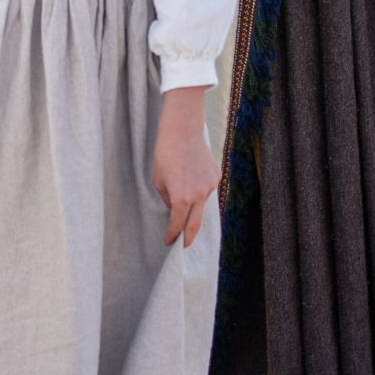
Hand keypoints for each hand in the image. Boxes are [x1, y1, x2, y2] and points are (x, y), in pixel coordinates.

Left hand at [151, 87, 217, 247]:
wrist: (183, 129)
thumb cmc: (165, 153)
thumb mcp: (158, 180)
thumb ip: (167, 198)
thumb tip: (175, 208)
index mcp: (182, 198)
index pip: (178, 225)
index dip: (172, 235)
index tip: (169, 242)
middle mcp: (199, 195)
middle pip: (195, 224)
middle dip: (188, 237)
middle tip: (184, 245)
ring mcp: (210, 185)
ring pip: (202, 204)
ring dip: (193, 208)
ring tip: (185, 203)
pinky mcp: (216, 175)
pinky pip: (207, 189)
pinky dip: (199, 190)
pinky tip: (192, 179)